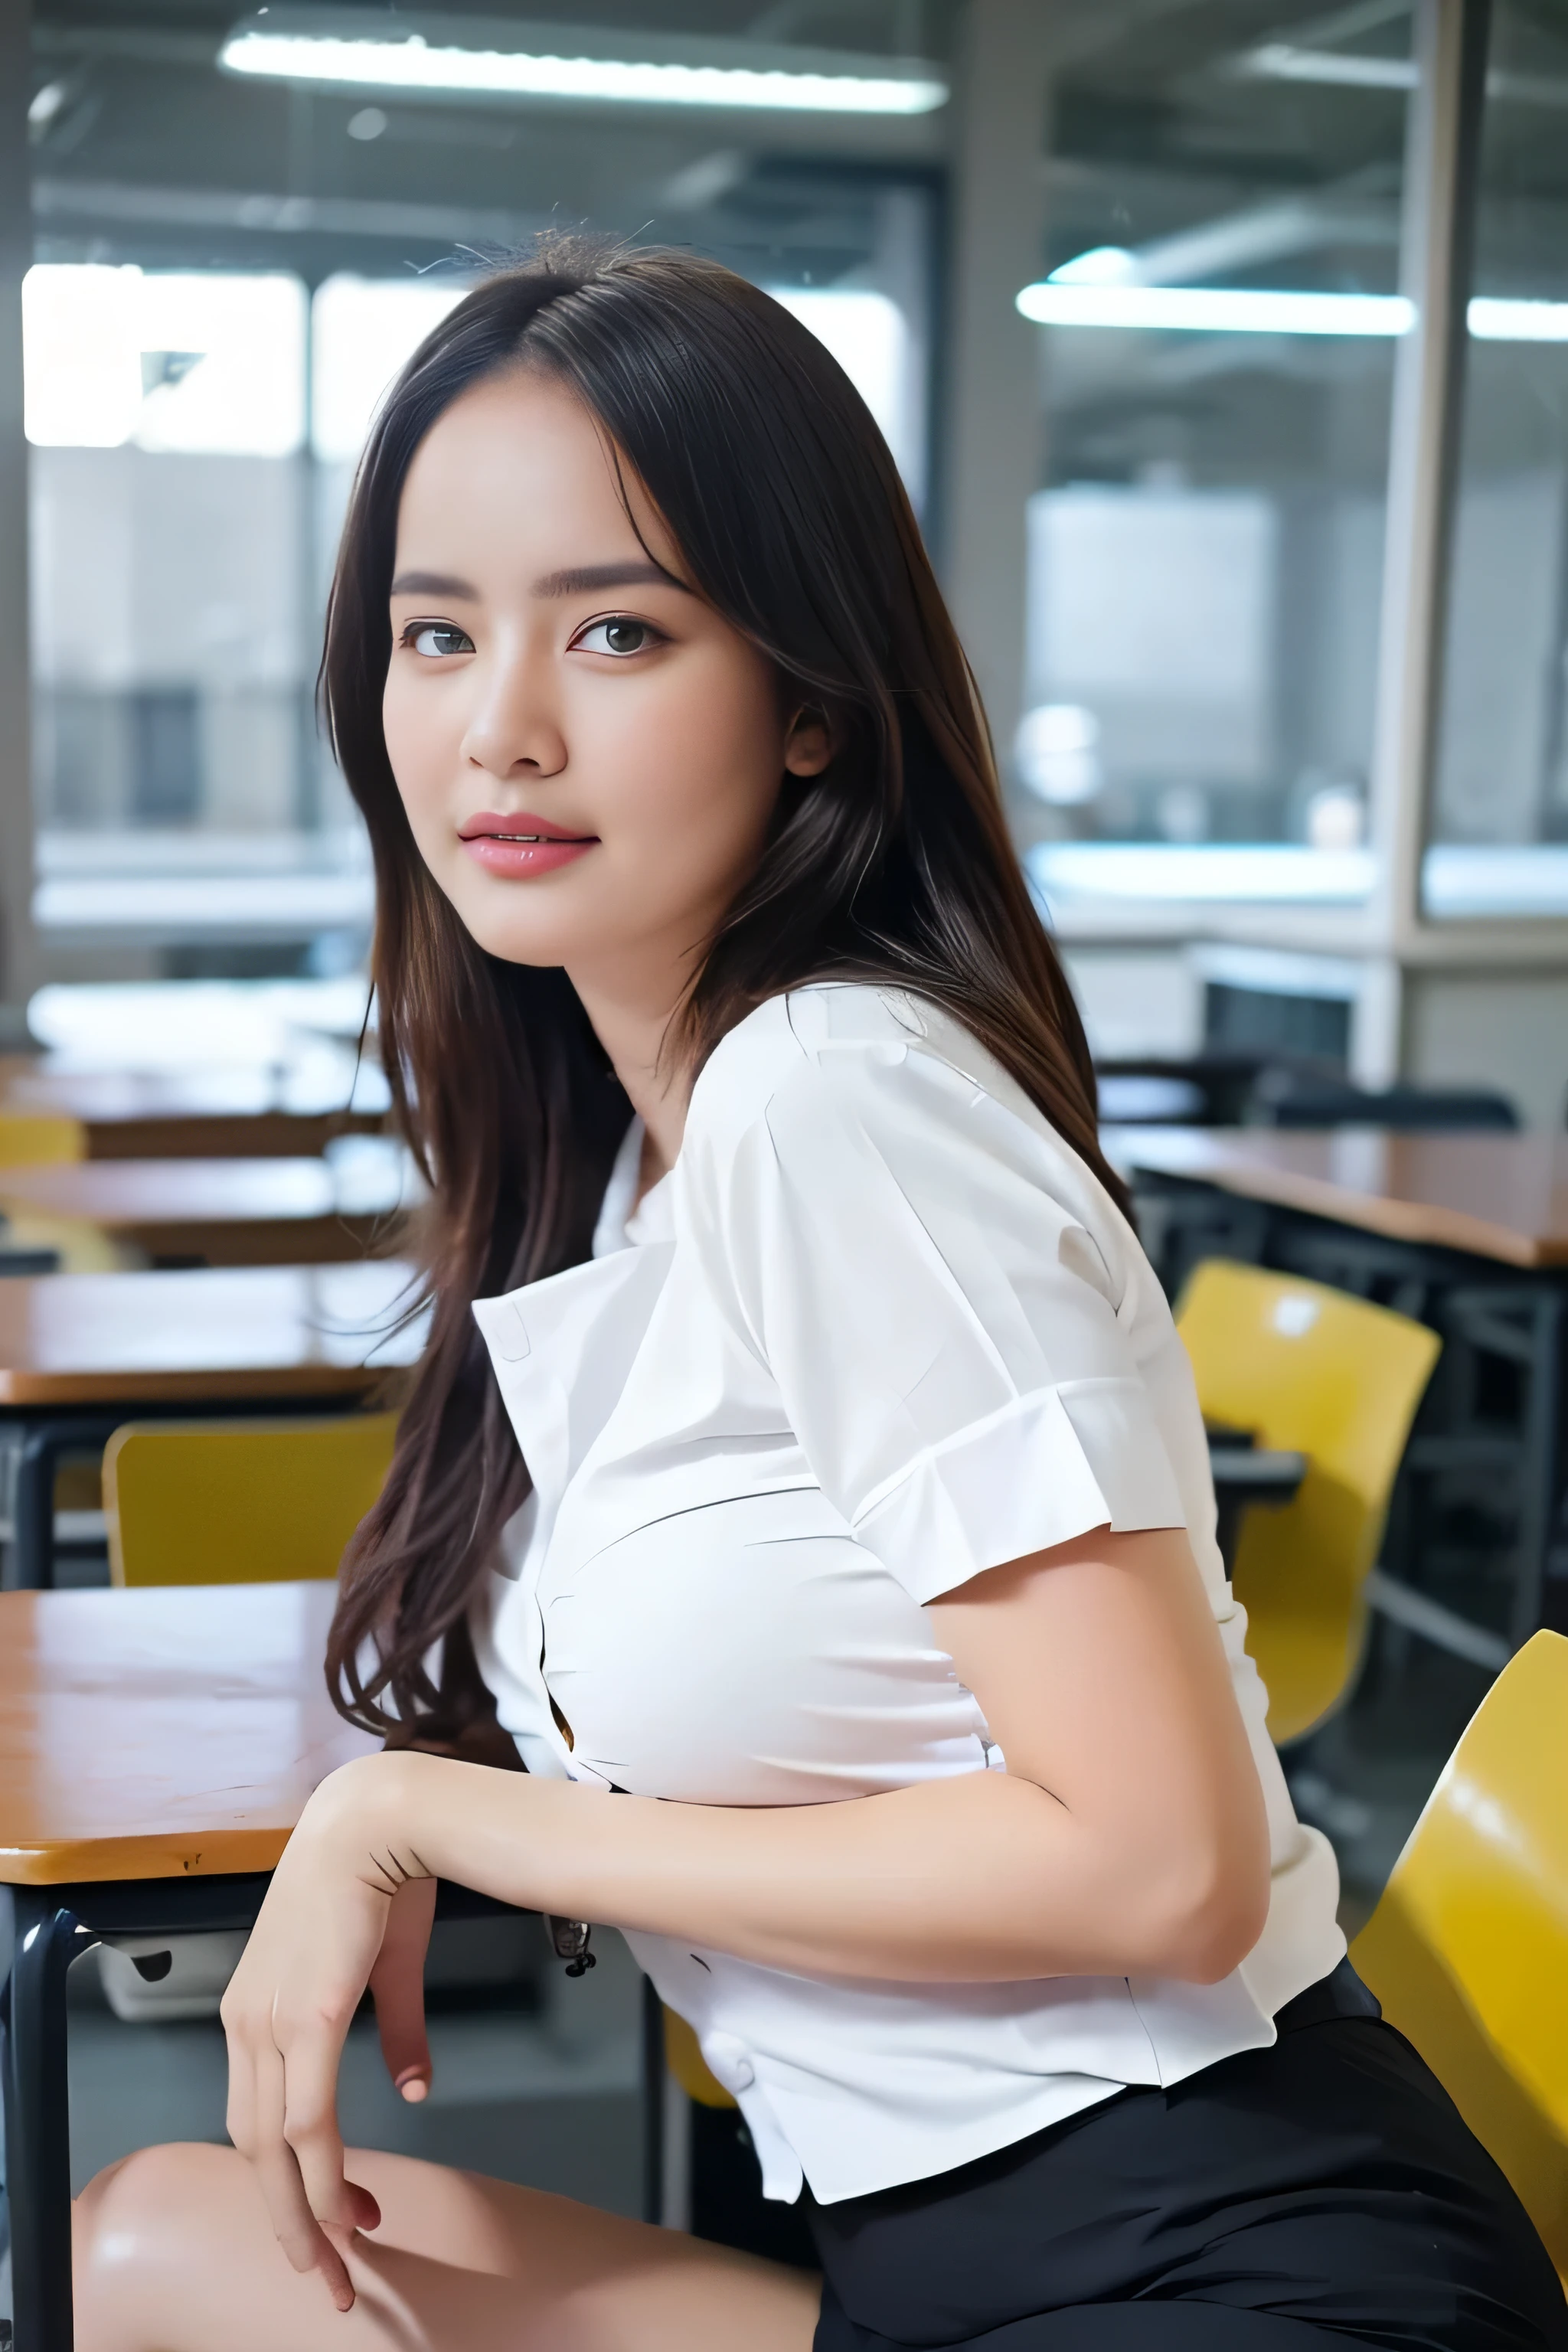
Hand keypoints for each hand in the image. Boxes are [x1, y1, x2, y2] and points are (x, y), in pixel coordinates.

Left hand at [221, 1754, 424, 2311]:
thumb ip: (395, 2032)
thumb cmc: (379, 1880)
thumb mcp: (385, 1969)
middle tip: (332, 2272)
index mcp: (255, 2012)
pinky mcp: (303, 2018)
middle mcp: (247, 2024)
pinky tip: (346, 2204)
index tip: (330, 2222)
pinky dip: (320, 2174)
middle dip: (292, 2219)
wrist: (379, 1820)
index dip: (287, 2180)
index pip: (259, 2120)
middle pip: (256, 2149)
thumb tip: (416, 2088)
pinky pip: (307, 2119)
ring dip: (307, 2210)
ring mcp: (269, 2023)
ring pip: (275, 2148)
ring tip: (343, 2257)